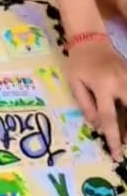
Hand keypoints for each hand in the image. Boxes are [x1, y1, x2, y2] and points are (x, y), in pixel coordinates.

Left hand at [65, 40, 126, 161]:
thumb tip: (97, 125)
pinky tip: (125, 118)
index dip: (113, 139)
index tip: (117, 155)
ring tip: (126, 136)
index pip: (109, 118)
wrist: (91, 40)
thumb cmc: (79, 62)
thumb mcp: (75, 83)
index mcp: (103, 86)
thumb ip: (86, 105)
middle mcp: (120, 83)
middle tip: (126, 145)